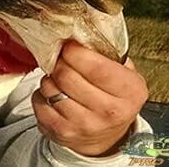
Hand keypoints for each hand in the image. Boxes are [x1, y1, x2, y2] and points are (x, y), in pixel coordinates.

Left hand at [31, 41, 147, 156]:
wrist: (105, 135)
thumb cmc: (113, 95)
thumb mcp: (123, 73)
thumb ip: (108, 53)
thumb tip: (79, 32)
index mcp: (130, 92)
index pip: (96, 68)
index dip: (75, 52)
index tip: (69, 46)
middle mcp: (110, 112)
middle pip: (67, 75)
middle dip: (60, 62)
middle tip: (63, 60)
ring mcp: (85, 125)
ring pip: (49, 87)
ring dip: (50, 78)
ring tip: (61, 80)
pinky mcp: (61, 132)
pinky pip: (38, 101)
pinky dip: (41, 94)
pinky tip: (54, 96)